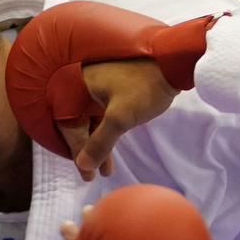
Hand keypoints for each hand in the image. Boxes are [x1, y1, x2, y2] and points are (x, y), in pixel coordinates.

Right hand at [61, 59, 180, 179]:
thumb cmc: (143, 87)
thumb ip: (100, 143)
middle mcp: (81, 85)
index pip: (68, 126)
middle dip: (87, 152)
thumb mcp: (120, 118)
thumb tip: (83, 165)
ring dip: (97, 145)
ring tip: (107, 169)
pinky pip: (99, 114)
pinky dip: (105, 132)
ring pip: (90, 122)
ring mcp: (96, 86)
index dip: (76, 152)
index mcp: (76, 86)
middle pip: (77, 125)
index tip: (87, 173)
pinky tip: (111, 149)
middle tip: (94, 176)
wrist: (171, 62)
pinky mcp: (109, 88)